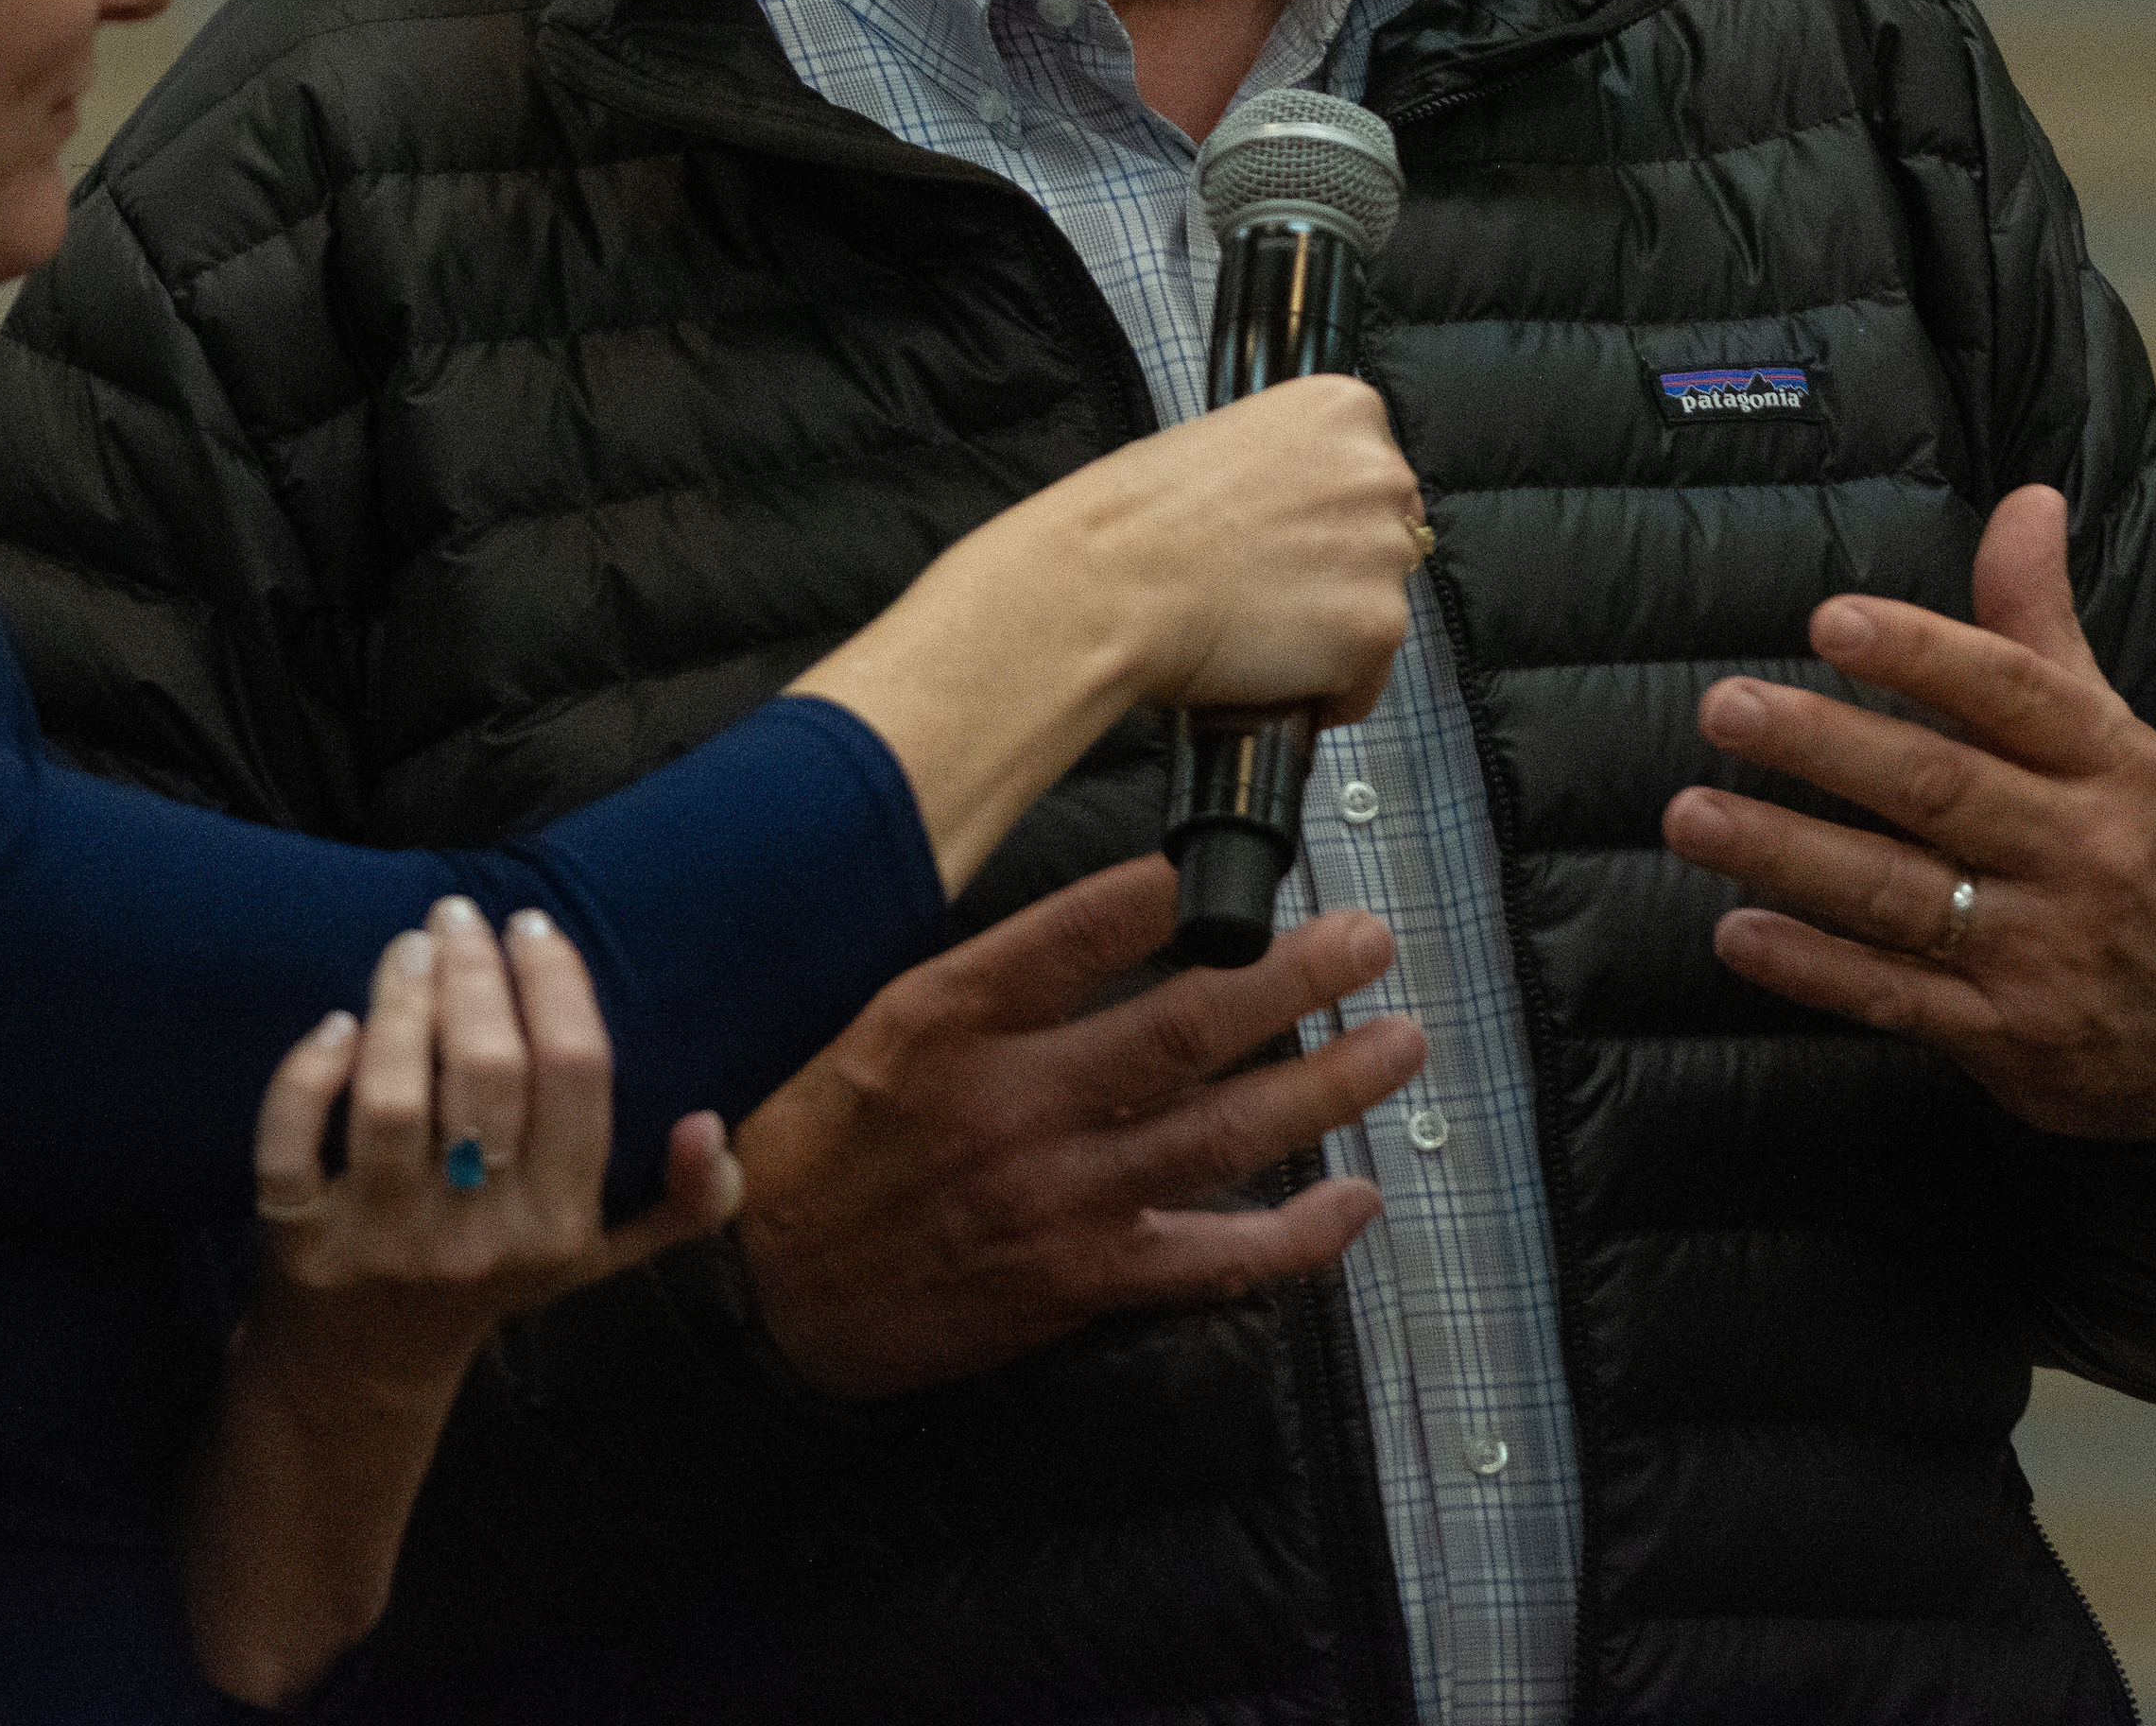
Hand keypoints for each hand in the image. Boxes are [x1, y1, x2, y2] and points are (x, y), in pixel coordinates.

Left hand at [188, 896, 743, 1703]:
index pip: (575, 1076)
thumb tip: (710, 1124)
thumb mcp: (601, 1256)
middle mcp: (476, 1237)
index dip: (557, 985)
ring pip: (392, 1099)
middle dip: (474, 973)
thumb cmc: (491, 1282)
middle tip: (458, 915)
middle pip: (485, 1072)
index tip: (532, 926)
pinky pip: (291, 1146)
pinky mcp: (299, 1244)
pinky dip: (306, 1078)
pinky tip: (334, 1025)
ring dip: (400, 1004)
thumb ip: (682, 1203)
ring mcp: (382, 1241)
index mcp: (559, 1228)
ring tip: (408, 947)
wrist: (365, 1373)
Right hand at [730, 856, 1424, 1401]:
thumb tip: (1105, 925)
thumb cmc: (815, 1151)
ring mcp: (1054, 1197)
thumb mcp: (874, 1029)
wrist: (756, 1295)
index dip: (1169, 890)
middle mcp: (1010, 1103)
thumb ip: (985, 983)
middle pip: (1181, 1027)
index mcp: (947, 1019)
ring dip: (1327, 1087)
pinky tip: (1356, 1201)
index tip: (1239, 860)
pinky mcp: (1077, 1281)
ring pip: (1221, 1133)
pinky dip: (1297, 1235)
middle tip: (1369, 938)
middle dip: (1294, 977)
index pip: (1076, 930)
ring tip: (1399, 1042)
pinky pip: (1212, 1258)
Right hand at [1078, 375, 1430, 723]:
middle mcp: (1380, 471)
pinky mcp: (1376, 628)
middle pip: (1389, 539)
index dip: (1328, 519)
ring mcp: (1383, 552)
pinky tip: (1267, 676)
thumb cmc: (1135, 520)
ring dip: (1331, 631)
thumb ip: (1287, 471)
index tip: (1289, 541)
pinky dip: (1325, 692)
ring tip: (1255, 633)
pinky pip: (1365, 680)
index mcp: (1343, 409)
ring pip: (1378, 609)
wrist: (1107, 584)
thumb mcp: (1223, 446)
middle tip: (1268, 591)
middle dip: (1340, 571)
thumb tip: (1305, 522)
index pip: (1372, 474)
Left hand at [1657, 484, 2155, 1142]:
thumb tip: (2027, 498)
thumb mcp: (2111, 735)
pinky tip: (1740, 933)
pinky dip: (1815, 968)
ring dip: (1790, 854)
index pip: (2013, 693)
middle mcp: (2079, 850)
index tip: (1833, 621)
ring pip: (1902, 894)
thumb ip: (2041, 623)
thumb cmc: (2136, 853)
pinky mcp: (2005, 1034)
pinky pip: (1896, 996)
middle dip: (1826, 746)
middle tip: (1725, 708)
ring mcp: (2041, 949)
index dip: (1924, 655)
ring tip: (1692, 818)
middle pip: (1941, 789)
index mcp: (2109, 762)